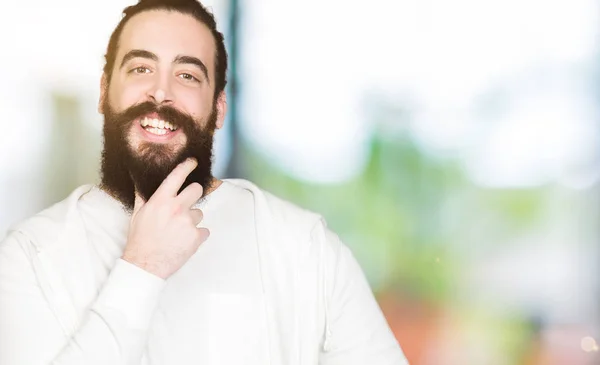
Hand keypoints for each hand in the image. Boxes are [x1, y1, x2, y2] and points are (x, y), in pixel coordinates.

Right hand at [121, 158, 208, 278]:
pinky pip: (204, 231)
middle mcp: (176, 208)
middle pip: (196, 190)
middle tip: (185, 206)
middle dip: (193, 195)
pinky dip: (197, 236)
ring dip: (192, 220)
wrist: (145, 265)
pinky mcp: (196, 236)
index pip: (177, 176)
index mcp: (160, 200)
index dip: (187, 166)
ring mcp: (188, 222)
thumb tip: (141, 183)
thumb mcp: (138, 215)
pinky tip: (184, 242)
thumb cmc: (140, 240)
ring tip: (178, 232)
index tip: (193, 162)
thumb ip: (143, 197)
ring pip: (199, 213)